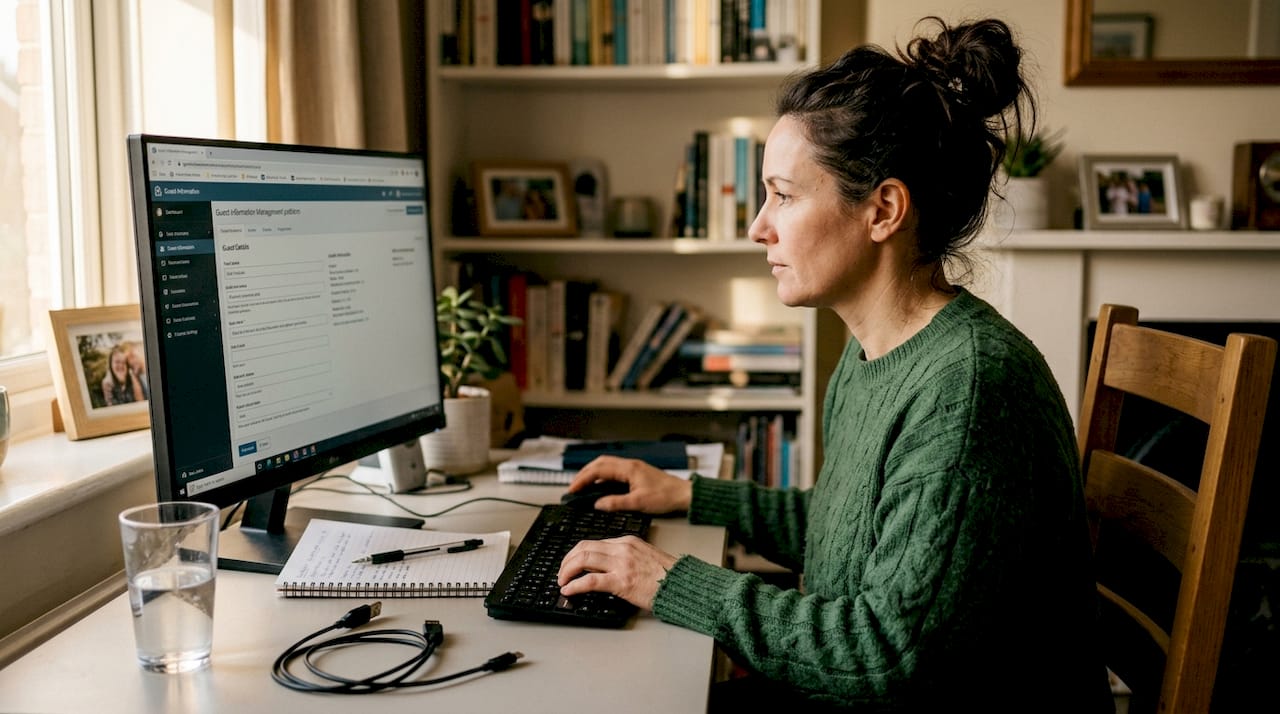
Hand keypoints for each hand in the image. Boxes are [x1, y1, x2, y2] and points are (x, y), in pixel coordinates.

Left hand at [557, 535, 678, 610]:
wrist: (682, 584)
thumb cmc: (668, 575)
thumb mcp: (644, 556)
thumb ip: (625, 557)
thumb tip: (604, 567)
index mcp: (627, 542)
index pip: (593, 543)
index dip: (576, 554)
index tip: (569, 564)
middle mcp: (622, 549)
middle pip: (583, 548)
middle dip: (567, 561)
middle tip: (561, 573)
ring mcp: (621, 564)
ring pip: (583, 560)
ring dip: (567, 571)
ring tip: (562, 582)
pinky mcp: (622, 582)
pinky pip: (590, 581)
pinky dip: (575, 585)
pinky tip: (569, 590)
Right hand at [566, 456, 692, 513]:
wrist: (683, 494)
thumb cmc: (666, 496)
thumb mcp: (638, 503)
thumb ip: (616, 503)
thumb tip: (598, 504)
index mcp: (628, 468)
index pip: (598, 469)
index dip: (583, 478)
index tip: (572, 489)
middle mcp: (630, 465)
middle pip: (599, 463)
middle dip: (584, 473)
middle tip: (573, 486)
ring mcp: (633, 468)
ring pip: (606, 466)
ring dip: (592, 473)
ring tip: (583, 486)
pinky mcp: (637, 473)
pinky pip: (614, 471)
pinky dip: (602, 477)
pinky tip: (600, 487)